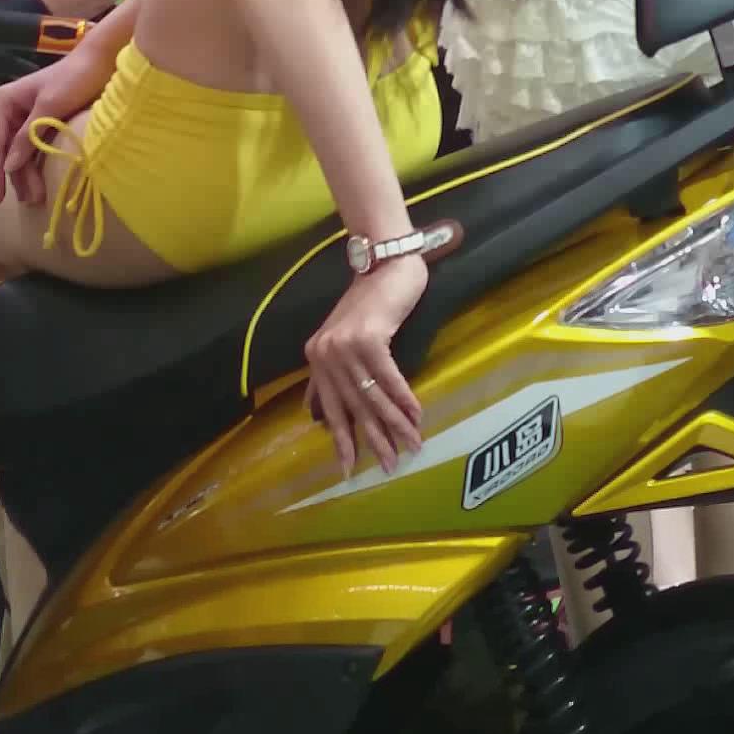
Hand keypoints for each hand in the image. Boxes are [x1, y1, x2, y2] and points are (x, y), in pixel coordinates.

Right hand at [0, 42, 109, 207]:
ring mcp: (26, 119)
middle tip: (31, 201)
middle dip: (17, 177)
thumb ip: (28, 136)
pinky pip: (34, 150)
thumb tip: (8, 166)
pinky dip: (37, 166)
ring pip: (21, 154)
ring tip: (37, 199)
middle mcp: (10, 111)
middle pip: (7, 152)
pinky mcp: (43, 124)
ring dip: (27, 175)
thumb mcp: (49, 107)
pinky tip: (40, 183)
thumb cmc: (74, 78)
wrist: (102, 61)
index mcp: (3, 102)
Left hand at [303, 254, 428, 472]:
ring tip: (412, 445)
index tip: (348, 469)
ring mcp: (345, 347)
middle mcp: (325, 355)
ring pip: (372, 396)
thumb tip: (317, 414)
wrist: (385, 264)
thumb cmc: (370, 302)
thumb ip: (331, 375)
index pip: (329, 408)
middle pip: (353, 407)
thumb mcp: (344, 339)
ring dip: (395, 424)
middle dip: (374, 440)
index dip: (341, 440)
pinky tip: (417, 416)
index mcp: (316, 358)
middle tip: (390, 466)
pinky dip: (404, 399)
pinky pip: (389, 378)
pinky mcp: (368, 339)